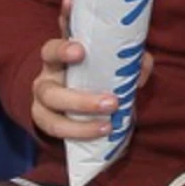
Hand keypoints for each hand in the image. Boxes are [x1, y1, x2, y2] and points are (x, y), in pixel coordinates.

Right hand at [29, 0, 151, 140]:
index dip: (62, 50)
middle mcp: (45, 82)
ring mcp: (43, 106)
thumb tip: (142, 64)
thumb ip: (127, 59)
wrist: (83, 97)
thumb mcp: (108, 62)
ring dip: (80, 126)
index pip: (51, 50)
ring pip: (51, 118)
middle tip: (112, 102)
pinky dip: (80, 135)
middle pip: (49, 92)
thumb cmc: (96, 72)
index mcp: (57, 61)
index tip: (80, 51)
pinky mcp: (48, 124)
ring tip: (108, 126)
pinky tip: (102, 132)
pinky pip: (58, 133)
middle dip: (80, 101)